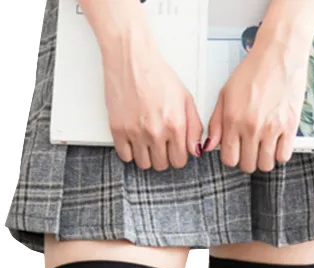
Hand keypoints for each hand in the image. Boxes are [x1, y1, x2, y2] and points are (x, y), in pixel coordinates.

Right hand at [100, 30, 202, 169]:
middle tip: (160, 141)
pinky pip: (125, 157)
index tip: (173, 146)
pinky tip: (134, 139)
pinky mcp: (118, 129)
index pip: (180, 160)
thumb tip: (195, 151)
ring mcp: (135, 132)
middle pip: (162, 165)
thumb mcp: (185, 97)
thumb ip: (194, 127)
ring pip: (144, 164)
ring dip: (147, 156)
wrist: (131, 57)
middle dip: (163, 155)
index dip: (178, 154)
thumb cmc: (157, 74)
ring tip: (147, 141)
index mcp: (175, 125)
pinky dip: (130, 152)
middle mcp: (156, 132)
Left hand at [202, 32, 311, 172]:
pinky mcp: (290, 127)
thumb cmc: (253, 71)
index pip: (229, 159)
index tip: (236, 151)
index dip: (232, 157)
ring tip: (264, 146)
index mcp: (233, 120)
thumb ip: (216, 123)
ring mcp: (272, 128)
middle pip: (248, 165)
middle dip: (247, 159)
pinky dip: (279, 154)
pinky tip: (276, 143)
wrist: (278, 55)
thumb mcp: (225, 94)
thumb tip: (210, 146)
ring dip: (263, 159)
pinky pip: (284, 156)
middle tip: (250, 147)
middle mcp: (252, 127)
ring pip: (266, 164)